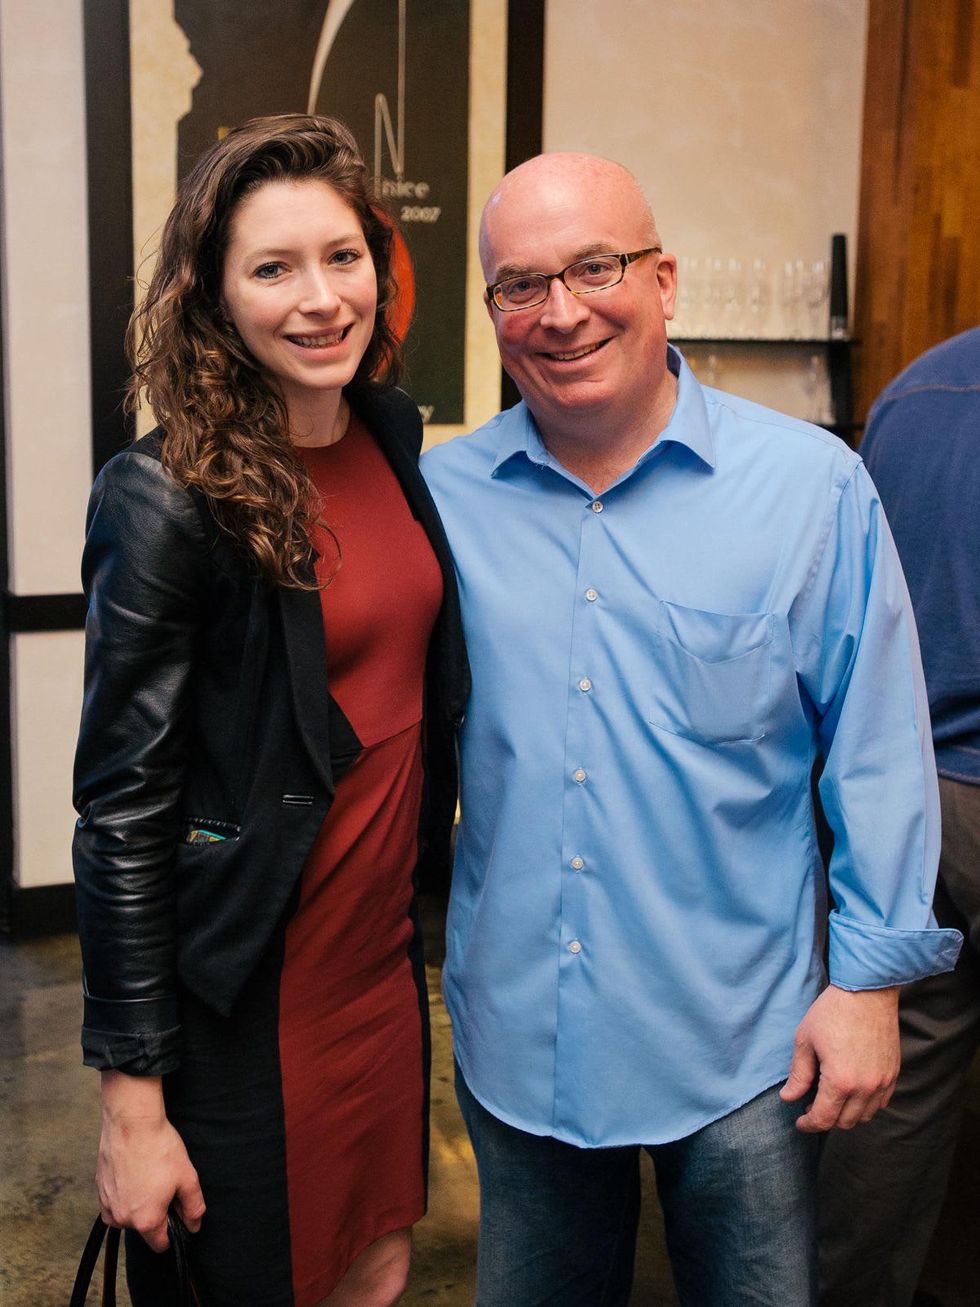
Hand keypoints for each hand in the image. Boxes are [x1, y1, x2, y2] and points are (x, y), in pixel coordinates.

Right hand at [97, 1071, 204, 1251]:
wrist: (132, 1122)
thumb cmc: (160, 1148)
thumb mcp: (187, 1178)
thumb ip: (193, 1207)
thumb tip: (194, 1226)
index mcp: (145, 1221)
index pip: (160, 1244)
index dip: (173, 1232)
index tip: (177, 1214)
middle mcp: (122, 1219)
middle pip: (143, 1227)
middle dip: (155, 1213)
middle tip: (164, 1184)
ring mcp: (107, 1204)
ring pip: (127, 1214)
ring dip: (137, 1203)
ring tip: (148, 1176)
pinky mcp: (99, 1188)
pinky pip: (114, 1201)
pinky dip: (123, 1193)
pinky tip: (133, 1173)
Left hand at [779, 984, 899, 1132]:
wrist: (867, 992)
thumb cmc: (832, 1012)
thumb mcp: (806, 1040)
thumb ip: (799, 1074)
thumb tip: (789, 1098)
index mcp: (840, 1081)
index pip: (824, 1119)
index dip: (808, 1124)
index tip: (799, 1121)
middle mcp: (865, 1088)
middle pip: (845, 1122)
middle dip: (825, 1120)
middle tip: (811, 1106)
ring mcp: (882, 1082)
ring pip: (865, 1116)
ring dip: (846, 1114)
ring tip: (831, 1099)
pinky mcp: (893, 1073)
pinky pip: (881, 1103)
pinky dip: (865, 1105)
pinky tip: (852, 1091)